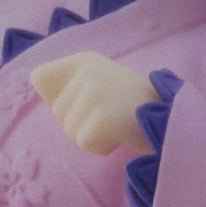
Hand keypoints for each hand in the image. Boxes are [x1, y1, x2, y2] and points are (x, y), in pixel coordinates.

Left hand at [30, 52, 158, 155]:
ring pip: (70, 130)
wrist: (169, 117)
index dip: (61, 98)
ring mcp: (95, 92)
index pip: (40, 77)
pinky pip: (84, 143)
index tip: (86, 102)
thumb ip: (71, 81)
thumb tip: (36, 78)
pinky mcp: (102, 117)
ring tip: (116, 124)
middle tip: (110, 116)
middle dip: (80, 121)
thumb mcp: (100, 82)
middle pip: (57, 112)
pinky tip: (120, 134)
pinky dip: (101, 146)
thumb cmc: (132, 105)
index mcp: (85, 59)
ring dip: (91, 135)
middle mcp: (87, 71)